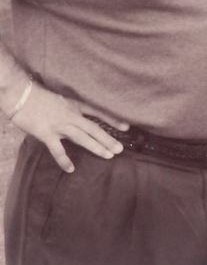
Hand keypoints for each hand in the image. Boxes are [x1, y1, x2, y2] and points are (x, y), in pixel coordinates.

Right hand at [10, 84, 126, 172]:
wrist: (21, 95)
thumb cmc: (39, 97)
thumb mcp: (61, 99)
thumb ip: (71, 109)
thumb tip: (78, 119)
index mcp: (75, 105)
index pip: (99, 112)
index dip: (113, 119)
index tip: (127, 126)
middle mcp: (71, 115)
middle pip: (94, 128)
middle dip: (108, 139)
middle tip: (120, 149)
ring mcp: (60, 125)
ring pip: (82, 138)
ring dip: (96, 147)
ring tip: (109, 155)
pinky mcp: (47, 134)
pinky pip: (57, 149)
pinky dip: (64, 160)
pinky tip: (71, 169)